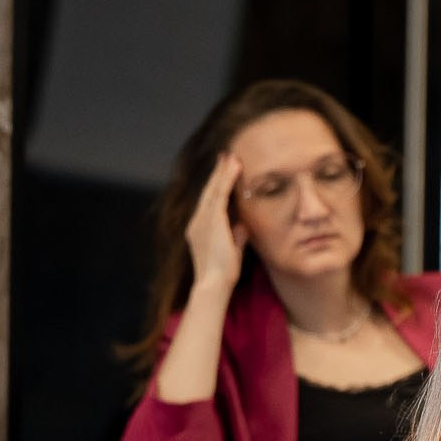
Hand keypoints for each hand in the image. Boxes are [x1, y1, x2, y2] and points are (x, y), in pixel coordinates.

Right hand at [185, 153, 247, 291]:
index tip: (225, 171)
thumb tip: (242, 225)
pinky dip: (226, 180)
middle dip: (218, 174)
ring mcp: (202, 220)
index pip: (211, 202)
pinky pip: (219, 195)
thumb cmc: (222, 273)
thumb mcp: (232, 250)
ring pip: (213, 190)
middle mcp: (198, 222)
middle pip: (209, 192)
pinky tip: (233, 169)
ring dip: (223, 173)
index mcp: (201, 229)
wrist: (214, 284)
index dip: (218, 185)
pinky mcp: (210, 221)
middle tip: (226, 156)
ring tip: (231, 157)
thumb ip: (236, 237)